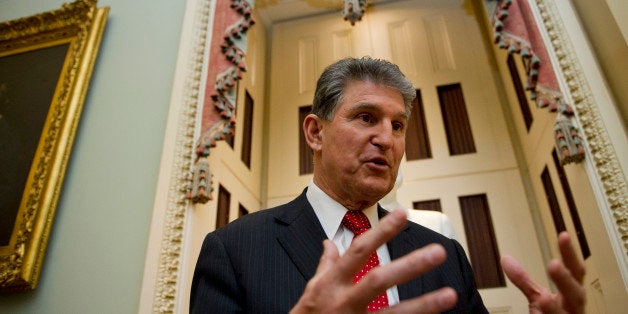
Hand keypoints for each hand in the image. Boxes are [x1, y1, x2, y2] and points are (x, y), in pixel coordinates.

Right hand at [290, 209, 457, 313]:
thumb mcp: (311, 289)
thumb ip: (325, 265)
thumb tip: (329, 242)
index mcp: (331, 283)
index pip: (359, 251)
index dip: (381, 232)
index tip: (403, 213)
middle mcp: (344, 302)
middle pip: (379, 279)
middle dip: (410, 265)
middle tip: (438, 251)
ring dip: (424, 305)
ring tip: (450, 294)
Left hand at [501, 232, 585, 312]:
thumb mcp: (537, 296)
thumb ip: (524, 279)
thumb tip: (506, 259)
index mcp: (571, 293)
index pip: (574, 270)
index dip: (570, 254)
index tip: (563, 235)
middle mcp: (574, 307)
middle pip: (576, 293)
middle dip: (566, 280)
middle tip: (554, 264)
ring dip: (555, 307)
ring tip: (544, 298)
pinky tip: (542, 310)